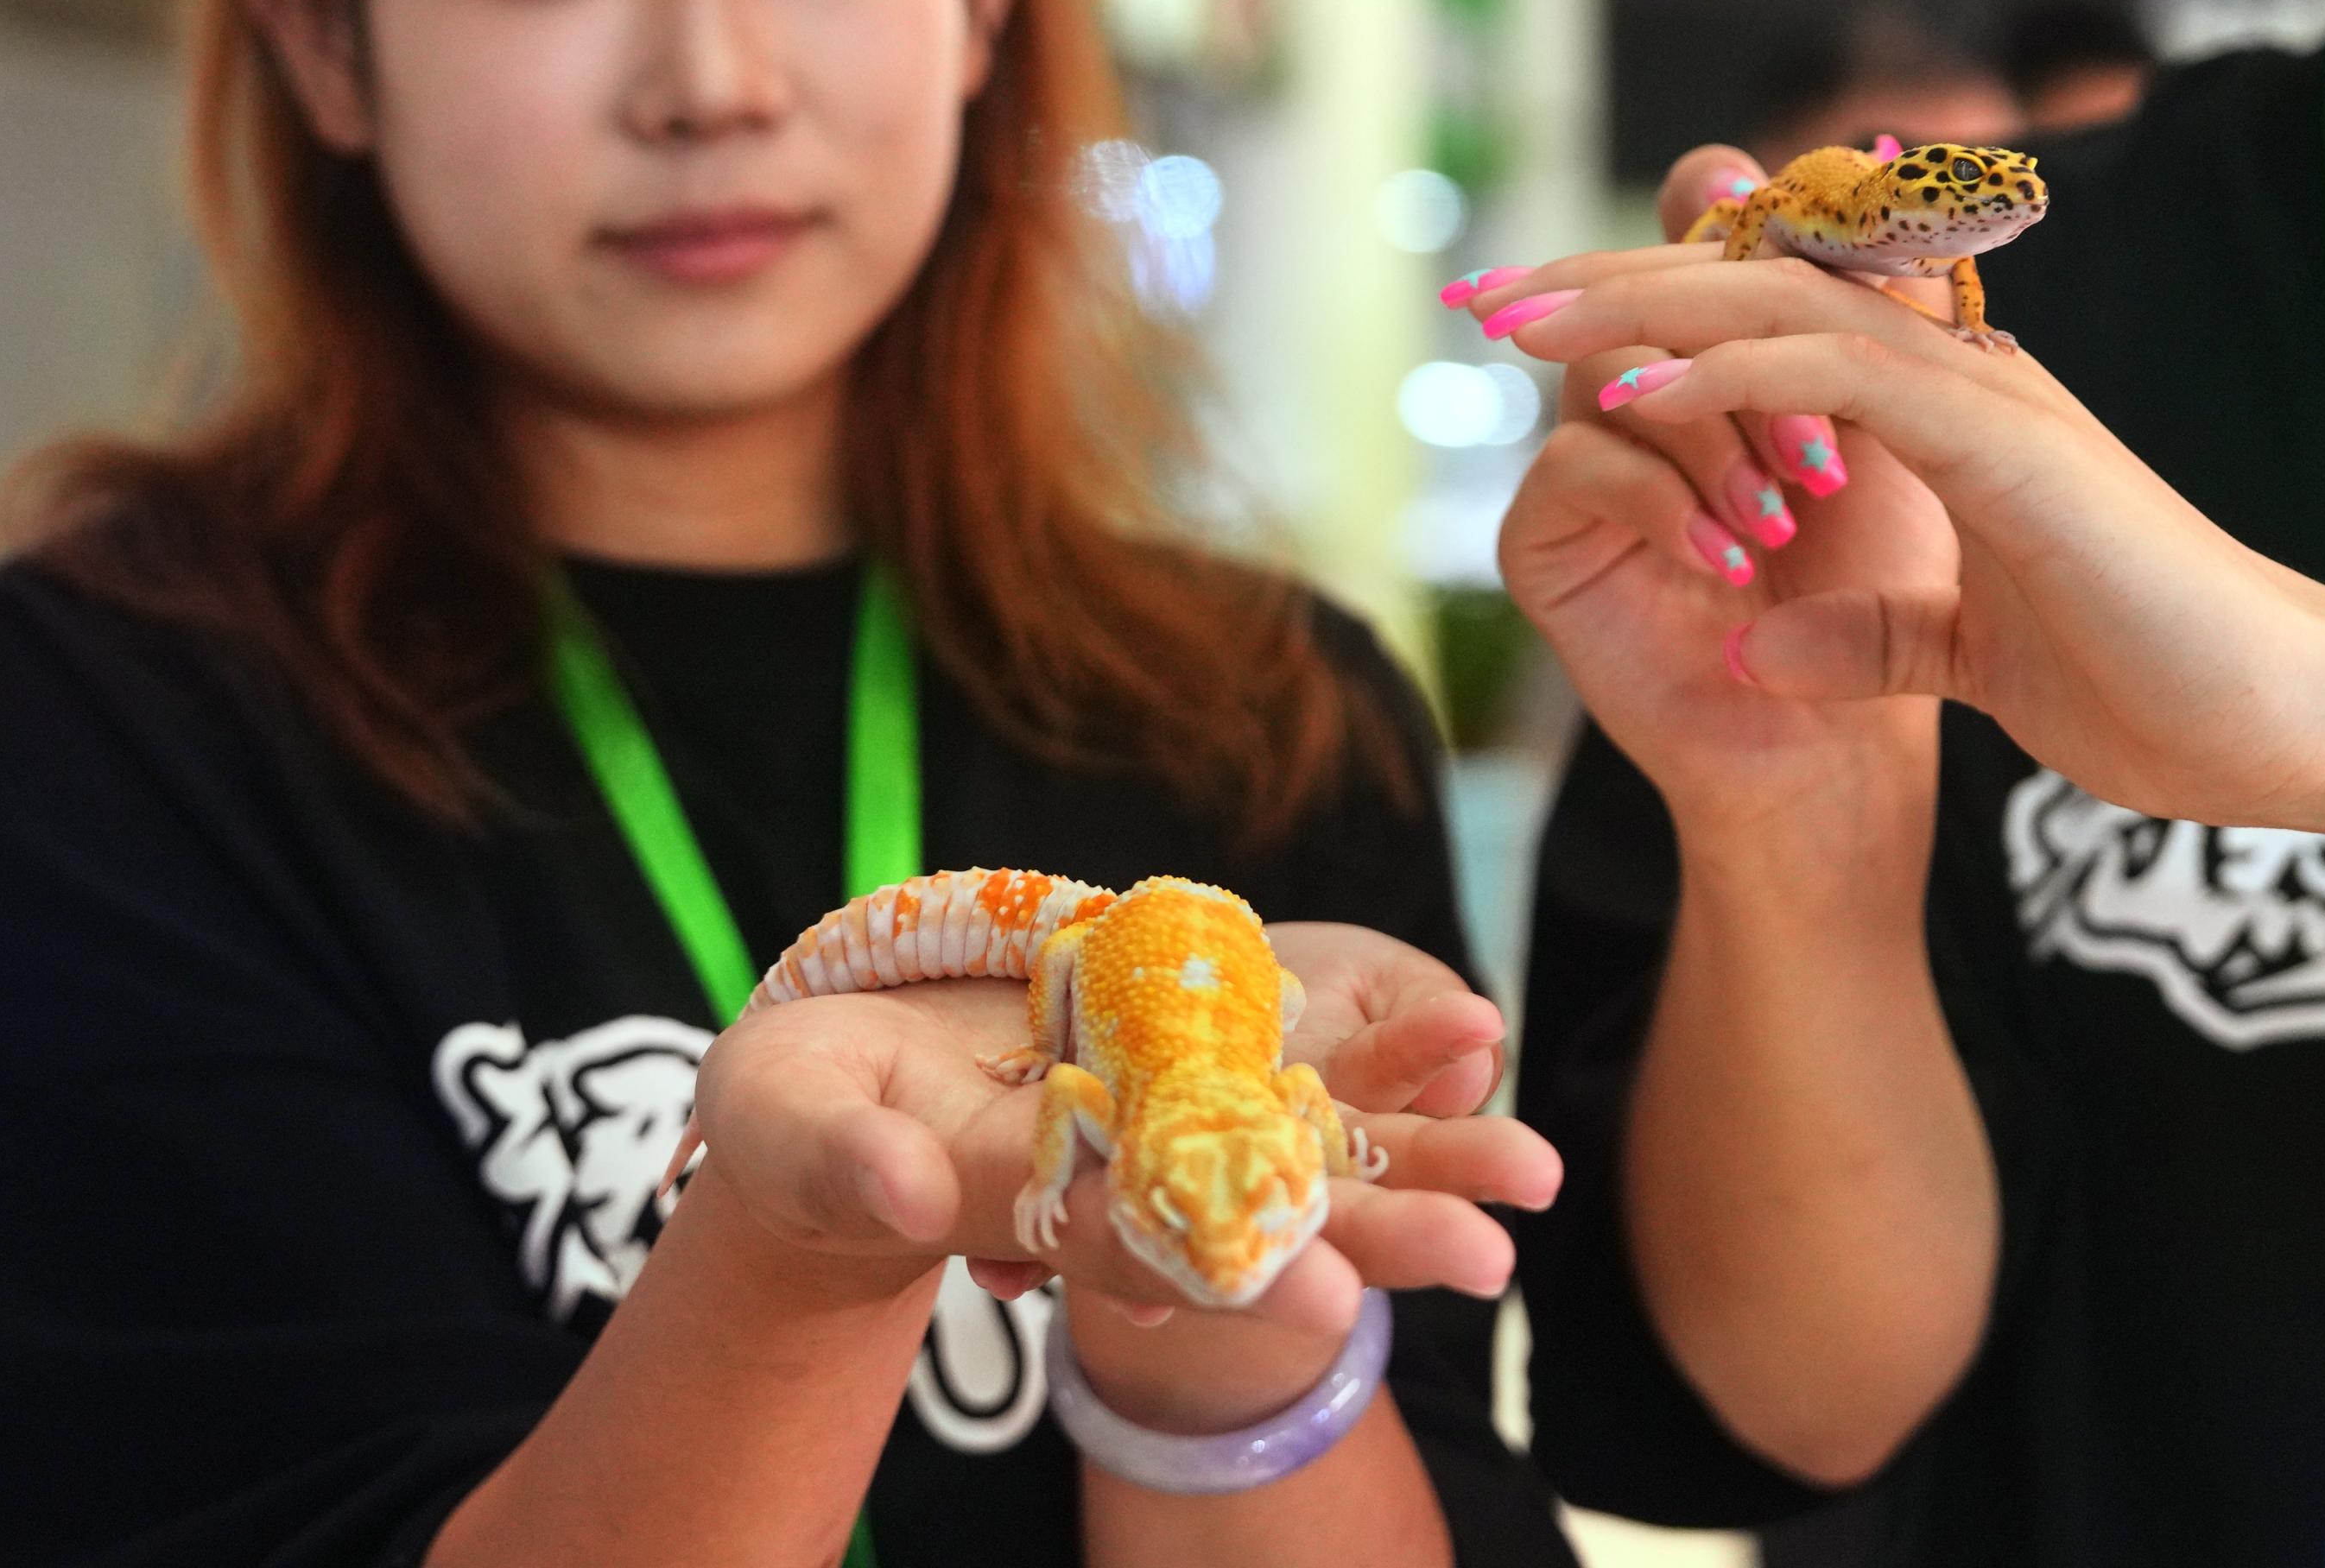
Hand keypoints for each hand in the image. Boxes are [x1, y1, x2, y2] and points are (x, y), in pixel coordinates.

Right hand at [684, 932, 1556, 1414]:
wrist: (836, 1086)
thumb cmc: (791, 1119)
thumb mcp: (787, 1129)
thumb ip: (842, 1164)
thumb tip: (911, 1198)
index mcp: (1027, 1209)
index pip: (1145, 1246)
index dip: (1234, 1262)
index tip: (1334, 1291)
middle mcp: (1120, 1180)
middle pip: (1265, 1214)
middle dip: (1379, 1233)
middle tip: (1496, 1257)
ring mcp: (1160, 1119)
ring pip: (1310, 1145)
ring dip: (1420, 1151)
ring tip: (1537, 1169)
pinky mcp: (1180, 1061)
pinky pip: (1300, 1059)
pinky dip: (1384, 1055)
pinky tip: (1478, 1033)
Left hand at [1483, 241, 2324, 832]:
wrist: (2292, 724)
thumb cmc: (2160, 689)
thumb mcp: (1969, 659)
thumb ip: (1876, 637)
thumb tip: (1759, 645)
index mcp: (1954, 416)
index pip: (1783, 322)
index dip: (1663, 314)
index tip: (1546, 340)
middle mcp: (1964, 377)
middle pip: (1759, 280)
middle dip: (1616, 282)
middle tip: (1489, 295)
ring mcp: (1989, 399)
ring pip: (1785, 301)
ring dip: (1642, 304)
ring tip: (1523, 324)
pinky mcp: (2007, 445)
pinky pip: (1841, 376)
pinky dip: (1733, 372)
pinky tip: (1637, 393)